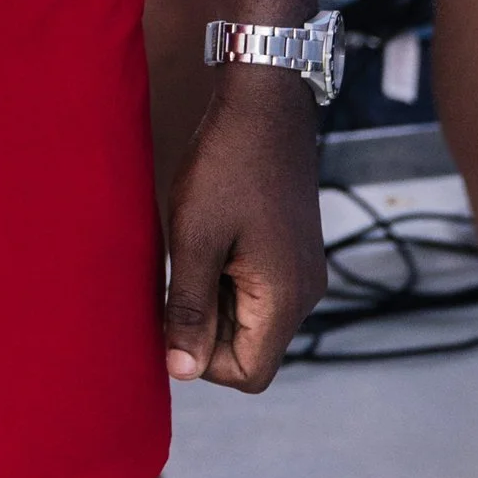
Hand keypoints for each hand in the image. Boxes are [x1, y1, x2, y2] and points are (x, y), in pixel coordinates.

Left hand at [161, 72, 324, 391]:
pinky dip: (225, 280)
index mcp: (284, 299)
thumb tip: (180, 372)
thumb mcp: (196, 239)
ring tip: (192, 251)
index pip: (248, 375)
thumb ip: (189, 310)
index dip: (202, 359)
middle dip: (205, 327)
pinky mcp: (291, 253)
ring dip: (213, 301)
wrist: (264, 103)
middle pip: (249, 350)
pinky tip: (207, 241)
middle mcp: (304, 295)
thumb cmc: (227, 166)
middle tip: (177, 274)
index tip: (174, 311)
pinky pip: (256, 292)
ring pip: (250, 320)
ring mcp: (300, 273)